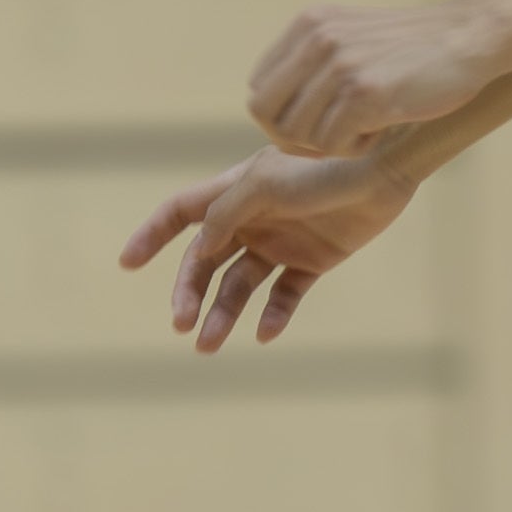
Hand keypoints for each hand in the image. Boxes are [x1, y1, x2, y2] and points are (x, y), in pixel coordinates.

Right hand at [122, 149, 412, 352]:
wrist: (385, 169)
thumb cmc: (323, 167)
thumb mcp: (265, 183)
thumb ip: (226, 214)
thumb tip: (198, 249)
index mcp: (233, 191)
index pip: (180, 213)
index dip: (151, 235)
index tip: (126, 263)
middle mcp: (251, 219)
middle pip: (204, 261)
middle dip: (188, 292)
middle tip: (181, 323)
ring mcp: (281, 243)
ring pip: (238, 286)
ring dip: (222, 314)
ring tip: (210, 345)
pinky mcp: (312, 262)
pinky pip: (283, 296)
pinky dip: (273, 316)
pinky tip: (265, 332)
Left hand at [245, 0, 501, 158]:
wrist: (471, 36)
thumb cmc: (415, 48)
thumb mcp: (351, 37)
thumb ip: (311, 63)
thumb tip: (270, 116)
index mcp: (308, 24)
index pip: (259, 89)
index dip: (281, 118)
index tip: (317, 124)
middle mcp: (317, 40)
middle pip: (267, 116)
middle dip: (294, 141)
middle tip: (334, 140)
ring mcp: (340, 66)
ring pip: (299, 137)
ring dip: (330, 146)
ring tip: (366, 129)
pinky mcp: (365, 93)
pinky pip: (334, 146)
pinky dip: (357, 149)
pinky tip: (384, 129)